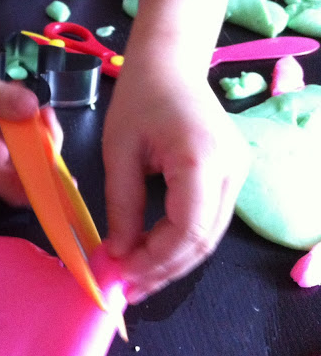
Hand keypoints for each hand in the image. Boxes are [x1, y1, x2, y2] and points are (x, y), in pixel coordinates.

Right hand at [0, 55, 62, 205]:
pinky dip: (26, 121)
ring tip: (39, 104)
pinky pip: (17, 135)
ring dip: (38, 132)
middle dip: (46, 148)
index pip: (16, 189)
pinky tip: (24, 98)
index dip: (43, 188)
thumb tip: (34, 108)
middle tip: (46, 114)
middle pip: (27, 171)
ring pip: (24, 152)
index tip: (66, 174)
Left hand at [101, 67, 249, 303]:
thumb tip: (119, 253)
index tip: (121, 276)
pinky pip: (207, 219)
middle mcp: (231, 171)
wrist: (170, 66)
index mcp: (202, 160)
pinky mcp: (231, 175)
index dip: (155, 260)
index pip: (188, 230)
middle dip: (163, 270)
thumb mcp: (119, 152)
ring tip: (135, 277)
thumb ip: (122, 205)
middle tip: (127, 288)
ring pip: (208, 236)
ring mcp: (237, 173)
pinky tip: (152, 251)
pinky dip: (179, 241)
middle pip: (202, 240)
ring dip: (171, 260)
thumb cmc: (139, 99)